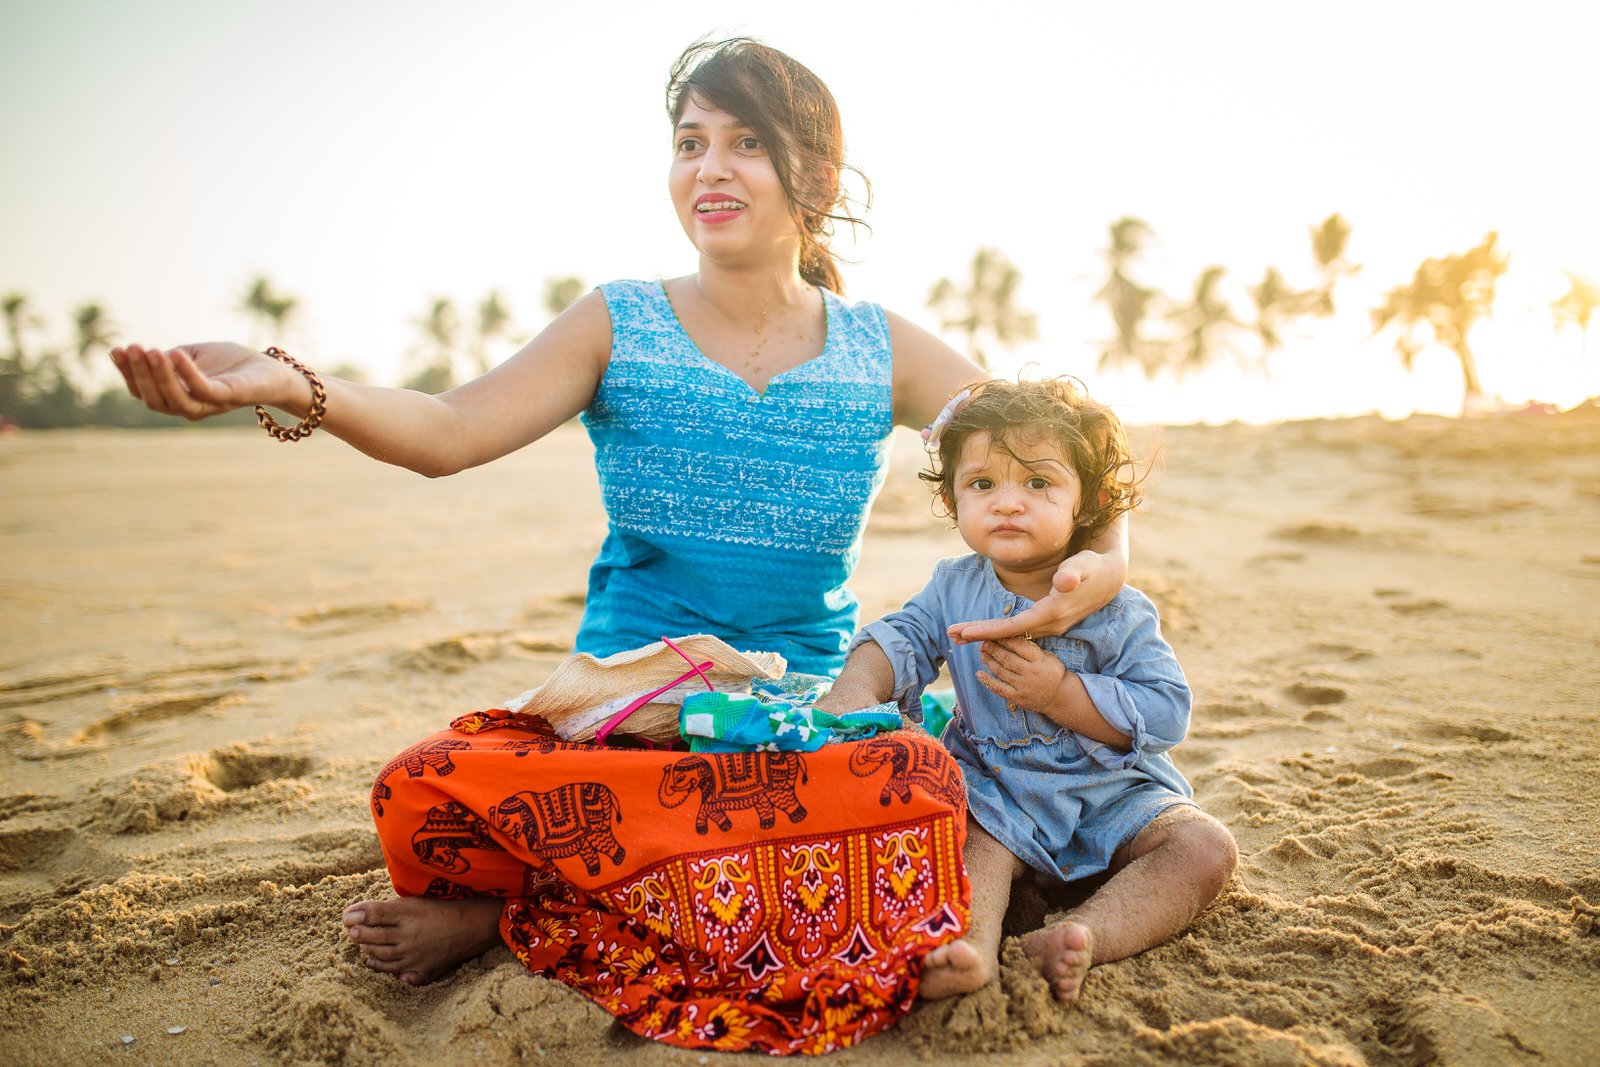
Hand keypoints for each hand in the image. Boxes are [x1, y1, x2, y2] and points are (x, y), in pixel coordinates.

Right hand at [109, 342, 303, 420]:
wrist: (273, 371)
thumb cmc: (232, 364)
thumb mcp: (192, 356)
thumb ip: (168, 358)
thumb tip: (139, 355)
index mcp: (178, 397)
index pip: (144, 392)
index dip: (127, 373)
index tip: (115, 350)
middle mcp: (191, 407)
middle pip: (154, 400)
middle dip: (138, 374)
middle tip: (130, 347)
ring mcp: (210, 405)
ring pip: (175, 400)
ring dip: (158, 376)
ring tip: (150, 351)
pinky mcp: (229, 397)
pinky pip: (203, 391)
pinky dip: (187, 374)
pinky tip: (175, 354)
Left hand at [948, 549, 1112, 644]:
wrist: (1109, 578)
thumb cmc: (1092, 568)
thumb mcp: (1084, 565)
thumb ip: (1073, 573)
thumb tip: (1064, 581)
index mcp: (1053, 612)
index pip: (1014, 627)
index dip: (988, 631)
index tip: (965, 632)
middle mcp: (1050, 624)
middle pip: (1008, 636)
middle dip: (979, 636)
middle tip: (950, 635)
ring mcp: (1050, 625)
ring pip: (1012, 635)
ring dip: (986, 635)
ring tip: (959, 634)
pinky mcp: (1049, 621)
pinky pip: (1019, 631)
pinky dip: (999, 631)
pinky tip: (985, 631)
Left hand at [976, 637, 1065, 713]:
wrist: (1059, 697)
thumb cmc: (1052, 673)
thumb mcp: (1049, 658)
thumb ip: (1033, 649)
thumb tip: (1011, 637)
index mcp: (1040, 661)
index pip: (1020, 646)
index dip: (1005, 639)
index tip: (995, 634)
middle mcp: (1031, 673)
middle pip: (1007, 658)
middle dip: (993, 649)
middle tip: (984, 642)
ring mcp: (1023, 686)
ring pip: (1001, 671)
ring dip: (989, 661)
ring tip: (982, 653)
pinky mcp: (1017, 697)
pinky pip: (999, 688)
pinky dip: (987, 680)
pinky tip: (979, 673)